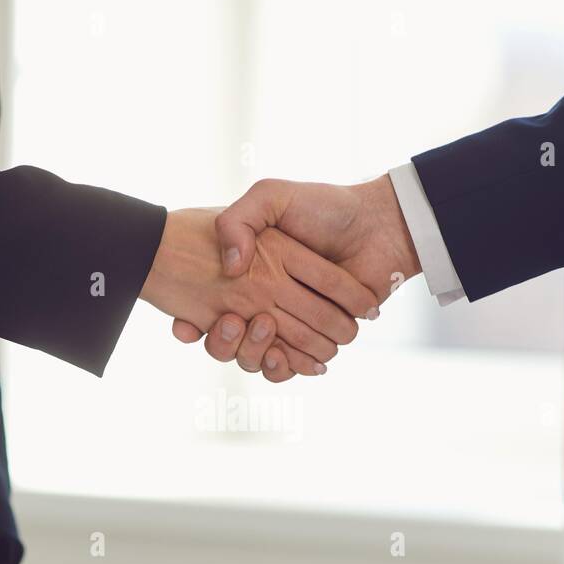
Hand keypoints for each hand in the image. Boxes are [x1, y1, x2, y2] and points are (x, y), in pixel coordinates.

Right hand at [171, 175, 421, 365]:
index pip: (207, 308)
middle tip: (232, 321)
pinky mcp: (315, 341)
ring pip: (256, 358)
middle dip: (224, 341)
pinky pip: (289, 368)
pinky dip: (284, 367)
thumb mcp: (272, 195)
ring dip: (253, 353)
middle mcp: (264, 301)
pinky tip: (280, 355)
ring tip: (262, 329)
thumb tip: (231, 268)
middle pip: (229, 341)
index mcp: (249, 273)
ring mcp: (290, 324)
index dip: (192, 322)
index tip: (186, 323)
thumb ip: (239, 220)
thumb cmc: (324, 207)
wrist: (377, 225)